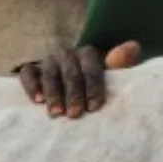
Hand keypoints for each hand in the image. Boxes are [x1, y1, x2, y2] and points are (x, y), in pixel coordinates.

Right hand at [16, 41, 140, 116]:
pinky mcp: (31, 69)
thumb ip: (120, 65)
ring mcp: (48, 61)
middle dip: (74, 94)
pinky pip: (28, 73)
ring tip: (56, 113)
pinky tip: (37, 101)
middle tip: (75, 114)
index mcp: (88, 55)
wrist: (68, 89)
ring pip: (50, 72)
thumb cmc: (92, 87)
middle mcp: (68, 55)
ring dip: (53, 93)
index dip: (94, 86)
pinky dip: (32, 85)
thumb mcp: (109, 77)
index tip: (94, 107)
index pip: (92, 66)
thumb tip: (134, 46)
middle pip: (71, 71)